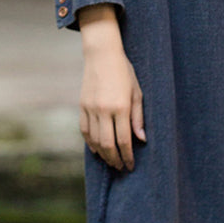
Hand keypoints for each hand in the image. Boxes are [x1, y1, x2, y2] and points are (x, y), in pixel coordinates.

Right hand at [78, 5, 145, 169]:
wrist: (102, 55)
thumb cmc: (124, 72)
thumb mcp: (137, 92)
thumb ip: (138, 117)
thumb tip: (141, 139)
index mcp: (120, 106)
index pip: (123, 140)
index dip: (127, 155)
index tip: (131, 165)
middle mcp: (104, 110)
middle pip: (108, 144)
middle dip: (115, 159)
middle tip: (121, 167)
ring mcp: (90, 108)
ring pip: (95, 140)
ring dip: (103, 154)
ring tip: (111, 161)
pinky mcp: (82, 106)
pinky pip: (85, 130)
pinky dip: (90, 142)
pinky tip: (97, 149)